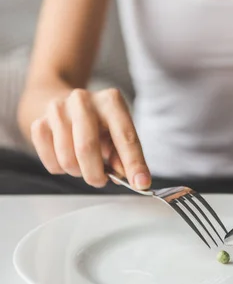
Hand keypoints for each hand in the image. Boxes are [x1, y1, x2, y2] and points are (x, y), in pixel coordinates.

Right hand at [30, 88, 150, 189]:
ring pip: (67, 158)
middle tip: (101, 180)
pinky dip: (62, 169)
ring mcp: (58, 110)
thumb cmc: (97, 123)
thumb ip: (124, 154)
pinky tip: (68, 157)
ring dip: (78, 171)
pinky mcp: (39, 122)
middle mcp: (83, 100)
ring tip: (84, 163)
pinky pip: (51, 162)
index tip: (141, 183)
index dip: (133, 163)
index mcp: (110, 101)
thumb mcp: (117, 132)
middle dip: (95, 173)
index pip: (125, 136)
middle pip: (86, 147)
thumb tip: (130, 177)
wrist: (64, 104)